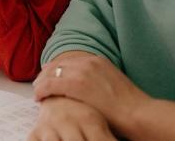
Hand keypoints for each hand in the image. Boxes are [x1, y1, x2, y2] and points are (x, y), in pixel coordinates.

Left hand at [33, 54, 150, 134]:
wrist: (138, 113)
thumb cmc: (129, 106)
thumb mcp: (112, 84)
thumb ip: (97, 81)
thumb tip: (86, 88)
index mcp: (98, 60)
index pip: (68, 61)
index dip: (55, 69)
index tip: (48, 76)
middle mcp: (89, 62)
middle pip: (58, 64)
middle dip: (45, 74)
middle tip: (38, 84)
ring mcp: (82, 71)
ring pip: (51, 73)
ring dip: (41, 83)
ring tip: (36, 92)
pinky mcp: (77, 85)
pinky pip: (51, 85)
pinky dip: (42, 90)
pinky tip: (38, 98)